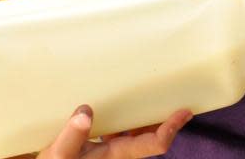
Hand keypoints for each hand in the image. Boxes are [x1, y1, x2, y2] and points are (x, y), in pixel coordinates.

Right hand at [35, 105, 191, 157]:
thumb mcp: (59, 154)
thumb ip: (72, 135)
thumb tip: (86, 112)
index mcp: (116, 154)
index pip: (153, 144)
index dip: (172, 128)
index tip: (185, 111)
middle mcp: (118, 151)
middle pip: (150, 134)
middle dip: (163, 117)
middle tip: (173, 94)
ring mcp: (110, 147)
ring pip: (135, 130)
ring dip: (144, 115)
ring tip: (150, 92)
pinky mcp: (99, 142)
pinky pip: (119, 126)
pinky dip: (124, 114)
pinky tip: (118, 100)